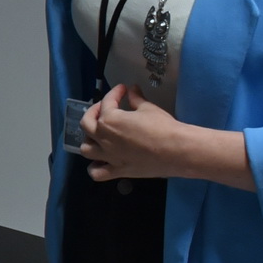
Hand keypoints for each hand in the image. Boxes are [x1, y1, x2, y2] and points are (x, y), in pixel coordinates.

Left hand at [77, 85, 255, 189]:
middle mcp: (103, 138)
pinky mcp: (117, 171)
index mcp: (110, 120)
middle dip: (93, 113)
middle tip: (105, 109)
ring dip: (90, 141)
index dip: (114, 93)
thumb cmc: (163, 127)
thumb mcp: (149, 108)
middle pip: (87, 125)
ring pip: (86, 149)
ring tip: (99, 136)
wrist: (176, 151)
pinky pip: (96, 173)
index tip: (122, 89)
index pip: (107, 102)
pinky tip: (102, 162)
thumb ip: (136, 99)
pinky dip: (95, 168)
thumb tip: (132, 90)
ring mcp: (108, 156)